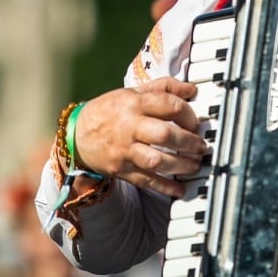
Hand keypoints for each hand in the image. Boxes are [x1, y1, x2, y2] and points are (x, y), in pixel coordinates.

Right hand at [72, 77, 208, 197]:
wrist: (76, 135)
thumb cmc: (108, 111)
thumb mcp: (131, 92)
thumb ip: (162, 87)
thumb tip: (190, 89)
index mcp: (133, 103)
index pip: (168, 105)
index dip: (188, 114)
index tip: (196, 122)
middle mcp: (129, 126)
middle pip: (165, 134)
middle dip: (189, 142)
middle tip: (202, 146)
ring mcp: (124, 150)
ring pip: (157, 160)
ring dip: (181, 165)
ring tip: (195, 164)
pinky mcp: (121, 169)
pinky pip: (146, 181)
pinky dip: (165, 186)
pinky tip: (180, 188)